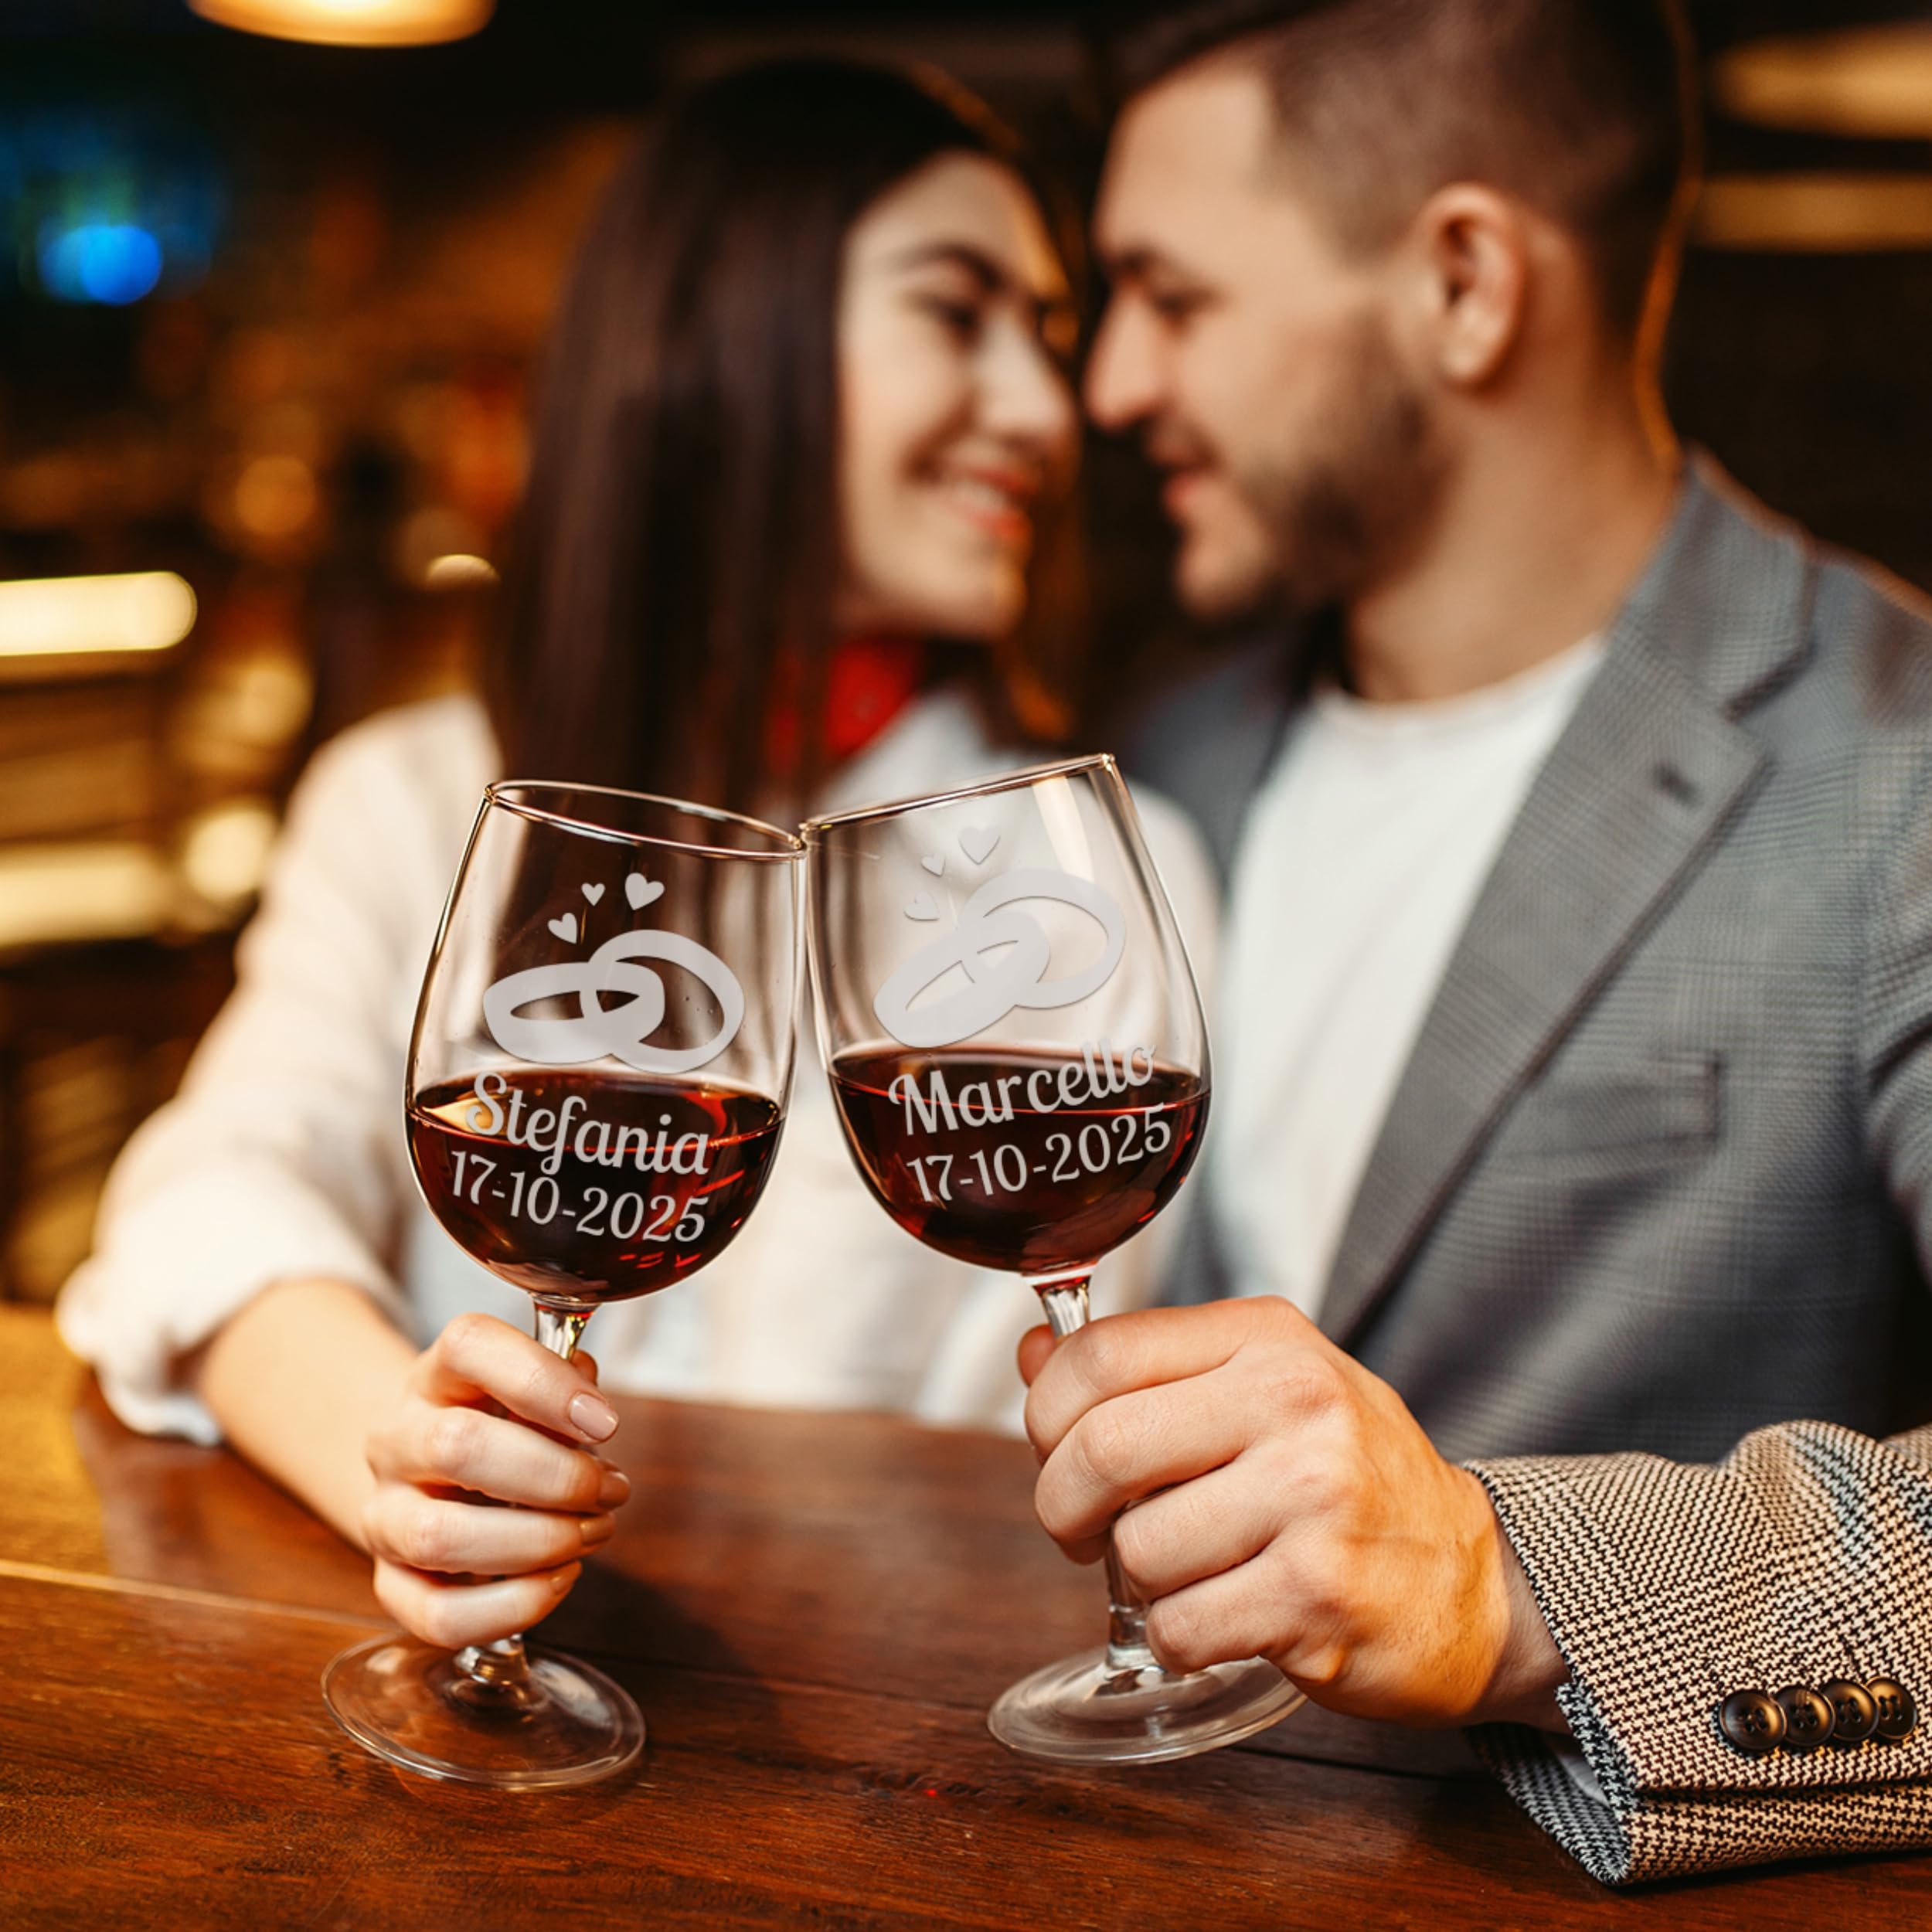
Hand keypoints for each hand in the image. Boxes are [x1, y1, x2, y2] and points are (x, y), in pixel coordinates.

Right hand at [361, 1311, 631, 1649]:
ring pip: (439, 1537)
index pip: (469, 1346)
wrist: (424, 1473)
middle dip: (554, 1477)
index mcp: (435, 1374)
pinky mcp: (390, 1584)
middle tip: (610, 1490)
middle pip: (455, 1446)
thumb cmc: (499, 1425)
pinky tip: (558, 1578)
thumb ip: (566, 1385)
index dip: (543, 1380)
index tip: (605, 1422)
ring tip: (591, 1532)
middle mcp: (396, 1439)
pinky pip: (439, 1615)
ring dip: (537, 1542)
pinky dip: (513, 1605)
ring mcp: (384, 1514)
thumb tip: (592, 1414)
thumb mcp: (528, 1387)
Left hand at [1018, 1297, 1563, 1727]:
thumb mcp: (1257, 1387)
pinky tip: (1218, 1619)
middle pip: (1100, 1449)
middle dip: (1064, 1507)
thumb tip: (1033, 1350)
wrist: (1475, 1581)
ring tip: (1188, 1570)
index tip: (1058, 1451)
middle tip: (1086, 1530)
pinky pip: (1177, 1627)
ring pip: (1135, 1549)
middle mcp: (1295, 1401)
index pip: (1099, 1354)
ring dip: (1135, 1580)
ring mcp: (1314, 1498)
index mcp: (1267, 1337)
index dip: (1046, 1415)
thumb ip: (1144, 1368)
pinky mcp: (1319, 1595)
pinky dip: (1174, 1638)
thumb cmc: (1348, 1479)